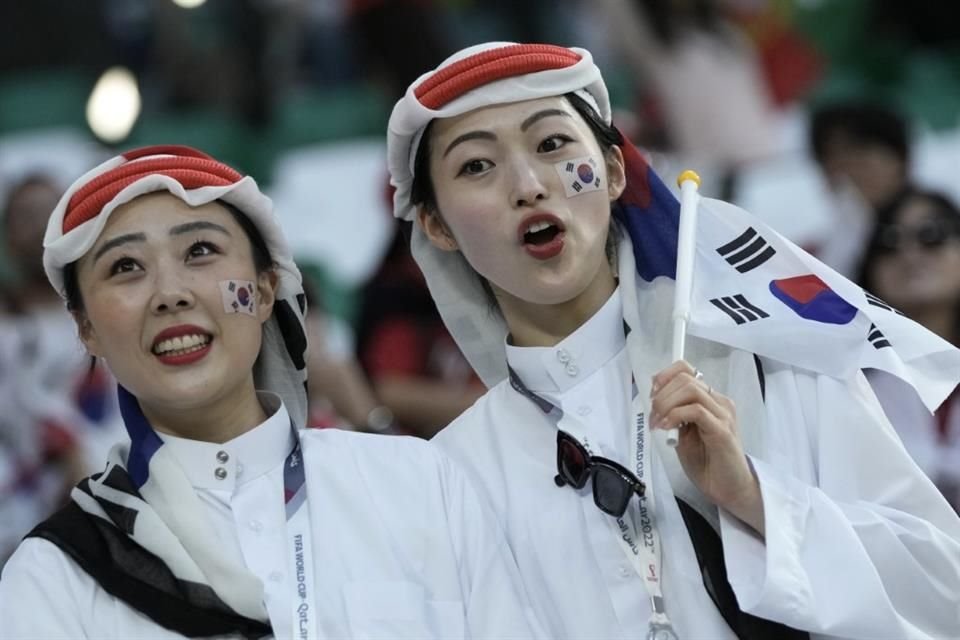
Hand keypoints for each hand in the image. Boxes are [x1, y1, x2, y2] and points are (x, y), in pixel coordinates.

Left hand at [649, 361, 764, 535]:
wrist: (729, 489)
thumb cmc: (706, 464)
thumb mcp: (682, 435)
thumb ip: (673, 416)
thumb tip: (656, 399)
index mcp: (710, 400)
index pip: (687, 370)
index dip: (664, 376)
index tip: (651, 394)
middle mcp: (719, 402)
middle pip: (685, 378)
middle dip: (661, 394)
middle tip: (652, 416)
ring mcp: (723, 414)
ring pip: (690, 389)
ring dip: (666, 404)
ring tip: (658, 423)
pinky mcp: (723, 429)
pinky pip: (696, 410)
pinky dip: (675, 416)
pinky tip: (667, 428)